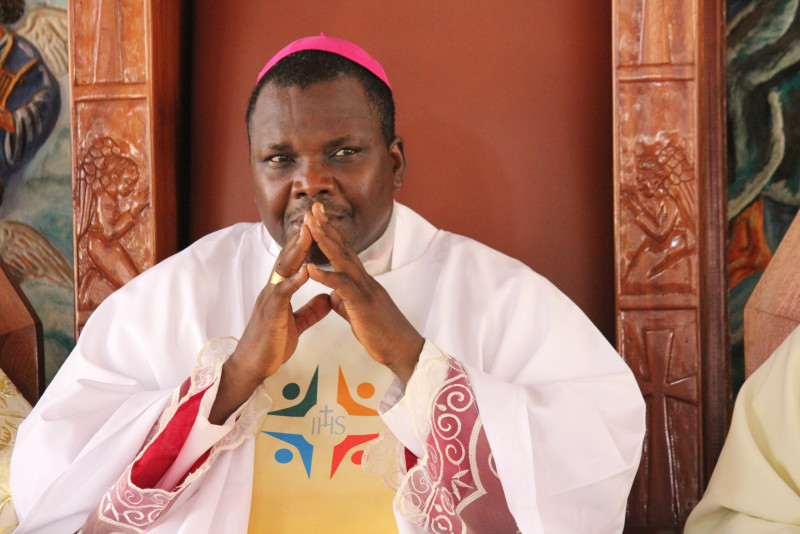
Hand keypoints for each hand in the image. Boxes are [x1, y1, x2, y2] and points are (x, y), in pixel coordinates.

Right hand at [209, 218, 331, 423]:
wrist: (252, 367)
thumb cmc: (271, 345)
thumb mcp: (296, 325)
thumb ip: (310, 311)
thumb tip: (327, 298)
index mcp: (279, 291)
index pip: (292, 261)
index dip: (304, 243)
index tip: (316, 225)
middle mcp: (273, 290)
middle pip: (287, 257)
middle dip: (299, 236)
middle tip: (312, 215)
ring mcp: (270, 300)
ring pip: (283, 269)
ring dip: (296, 251)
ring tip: (308, 233)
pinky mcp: (270, 314)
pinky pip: (282, 294)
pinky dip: (294, 281)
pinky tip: (306, 271)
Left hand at [305, 202, 423, 382]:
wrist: (403, 350)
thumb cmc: (383, 334)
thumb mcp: (360, 315)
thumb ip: (346, 302)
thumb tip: (334, 297)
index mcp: (362, 282)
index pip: (345, 252)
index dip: (331, 234)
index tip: (318, 218)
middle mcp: (365, 280)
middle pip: (343, 248)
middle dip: (327, 227)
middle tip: (313, 207)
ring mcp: (365, 290)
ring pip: (343, 260)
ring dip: (325, 241)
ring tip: (310, 226)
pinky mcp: (362, 305)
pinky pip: (342, 287)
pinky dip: (325, 276)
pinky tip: (310, 269)